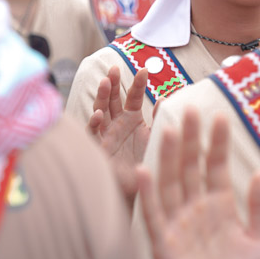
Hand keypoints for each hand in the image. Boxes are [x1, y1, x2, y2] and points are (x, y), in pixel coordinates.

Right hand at [87, 66, 153, 205]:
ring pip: (101, 111)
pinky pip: (93, 135)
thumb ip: (161, 118)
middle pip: (112, 98)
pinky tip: (98, 115)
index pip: (134, 96)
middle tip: (115, 68)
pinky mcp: (99, 149)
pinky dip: (94, 124)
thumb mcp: (157, 137)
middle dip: (113, 83)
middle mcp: (117, 123)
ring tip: (105, 82)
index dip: (138, 83)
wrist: (139, 189)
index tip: (145, 69)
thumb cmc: (148, 161)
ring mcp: (107, 134)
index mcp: (132, 118)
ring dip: (102, 96)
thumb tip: (166, 98)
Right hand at [138, 107, 259, 258]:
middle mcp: (195, 208)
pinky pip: (154, 214)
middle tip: (190, 109)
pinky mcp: (164, 242)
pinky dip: (148, 193)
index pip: (215, 166)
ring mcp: (178, 223)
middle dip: (191, 139)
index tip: (220, 117)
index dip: (217, 142)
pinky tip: (145, 170)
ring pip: (171, 183)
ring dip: (170, 157)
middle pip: (190, 167)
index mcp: (219, 205)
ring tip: (171, 129)